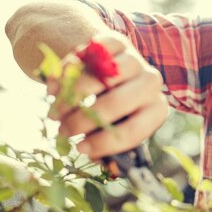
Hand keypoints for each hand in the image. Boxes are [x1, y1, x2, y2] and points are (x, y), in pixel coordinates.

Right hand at [47, 32, 167, 159]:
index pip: (134, 130)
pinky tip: (54, 87)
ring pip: (100, 77)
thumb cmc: (114, 111)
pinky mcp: (115, 40)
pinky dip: (67, 71)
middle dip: (84, 120)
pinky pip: (88, 54)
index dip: (104, 143)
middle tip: (61, 131)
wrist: (108, 69)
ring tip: (55, 111)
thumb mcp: (116, 129)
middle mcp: (152, 83)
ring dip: (72, 96)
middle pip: (117, 102)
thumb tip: (110, 171)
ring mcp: (135, 59)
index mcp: (157, 109)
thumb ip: (111, 150)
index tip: (79, 149)